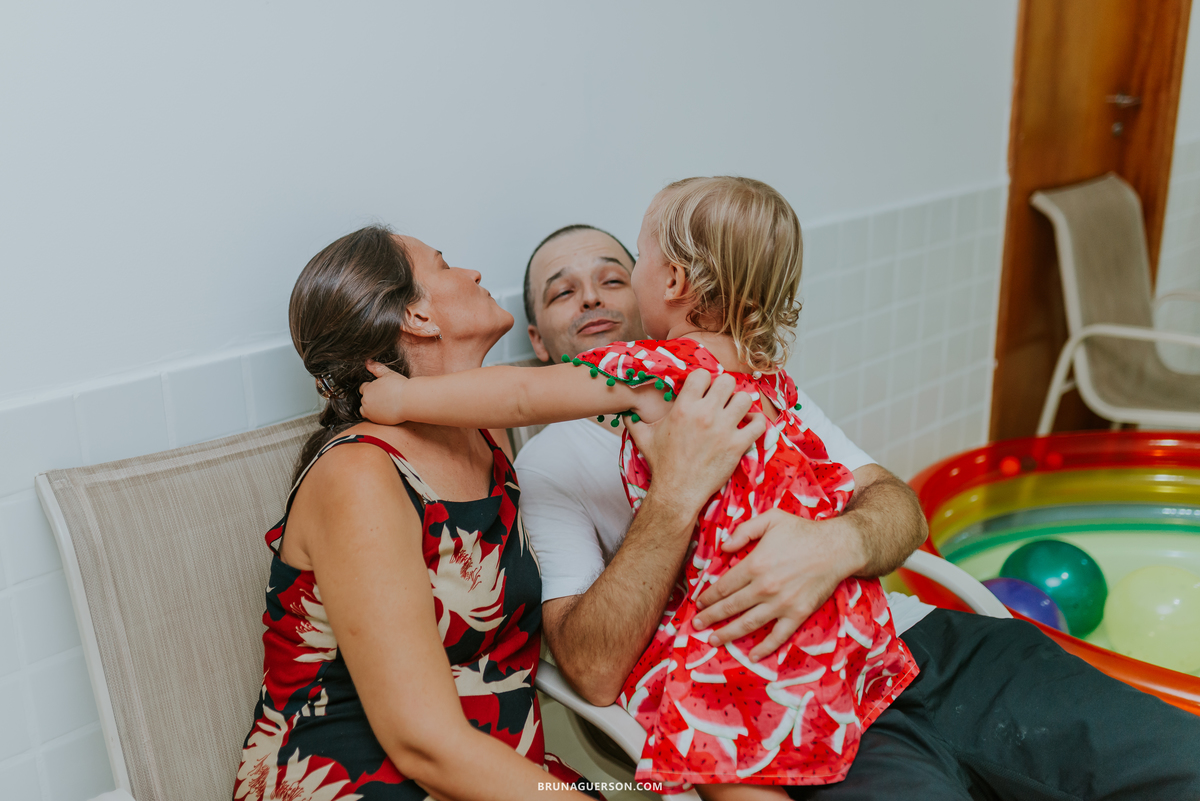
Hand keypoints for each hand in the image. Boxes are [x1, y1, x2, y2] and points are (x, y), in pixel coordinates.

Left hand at [359, 360, 409, 424]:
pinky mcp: (376, 420)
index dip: (371, 388)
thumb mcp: (388, 374)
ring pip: (365, 410)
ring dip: (371, 408)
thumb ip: (376, 368)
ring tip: (383, 405)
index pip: (363, 388)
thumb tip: (367, 362)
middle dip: (371, 398)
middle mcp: (366, 401)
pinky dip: (376, 415)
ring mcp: (370, 412)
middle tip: (384, 397)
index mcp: (368, 389)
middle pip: (364, 399)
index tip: (379, 390)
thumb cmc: (400, 386)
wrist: (409, 401)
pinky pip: (372, 418)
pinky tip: (386, 411)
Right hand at [626, 370, 766, 515]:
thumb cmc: (661, 464)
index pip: (702, 375)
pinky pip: (758, 424)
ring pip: (745, 398)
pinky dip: (757, 422)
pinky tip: (749, 425)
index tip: (705, 390)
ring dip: (742, 404)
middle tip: (723, 400)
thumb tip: (626, 411)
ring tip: (737, 411)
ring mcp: (724, 429)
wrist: (677, 492)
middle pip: (727, 382)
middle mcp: (705, 414)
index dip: (705, 380)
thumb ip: (635, 421)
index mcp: (684, 408)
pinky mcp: (737, 445)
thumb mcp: (643, 438)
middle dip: (725, 389)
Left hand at [692, 509, 864, 660]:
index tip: (698, 603)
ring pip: (748, 623)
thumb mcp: (770, 519)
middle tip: (696, 624)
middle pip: (730, 607)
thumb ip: (743, 530)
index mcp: (754, 565)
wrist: (837, 548)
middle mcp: (764, 588)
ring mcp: (781, 604)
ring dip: (728, 633)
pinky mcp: (798, 614)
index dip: (708, 596)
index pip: (723, 586)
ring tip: (713, 640)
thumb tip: (723, 547)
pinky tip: (752, 656)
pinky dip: (764, 648)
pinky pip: (778, 636)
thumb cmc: (802, 532)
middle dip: (710, 617)